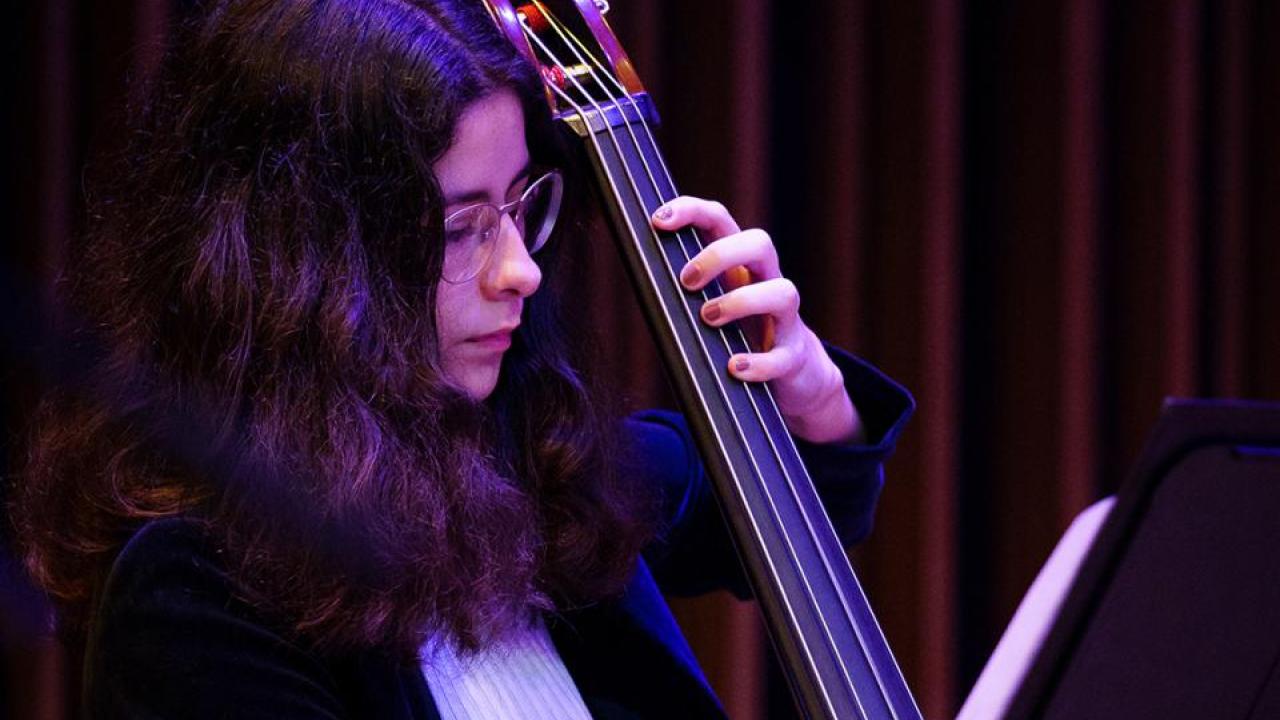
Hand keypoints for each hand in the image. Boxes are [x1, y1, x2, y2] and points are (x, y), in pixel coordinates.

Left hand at [651, 197, 864, 444]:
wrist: (793, 374)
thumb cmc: (737, 334)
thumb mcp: (709, 305)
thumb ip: (682, 292)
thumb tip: (637, 282)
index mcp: (739, 266)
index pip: (721, 221)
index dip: (692, 211)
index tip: (659, 220)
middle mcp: (766, 283)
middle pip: (760, 243)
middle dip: (720, 255)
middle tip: (686, 280)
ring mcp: (785, 320)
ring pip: (784, 292)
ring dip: (741, 302)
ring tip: (708, 318)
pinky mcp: (794, 357)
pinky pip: (783, 357)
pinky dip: (758, 362)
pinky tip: (734, 367)